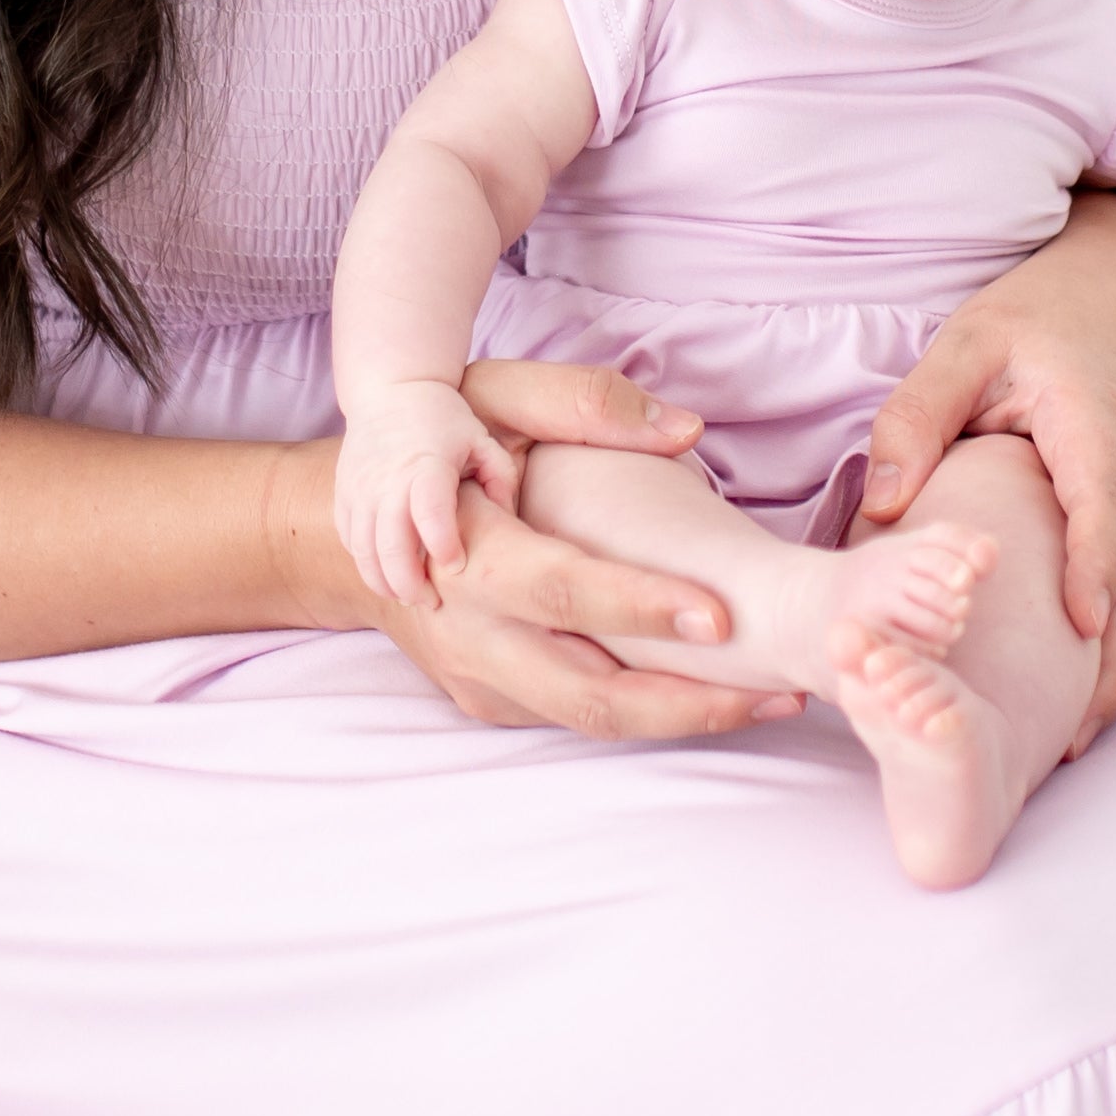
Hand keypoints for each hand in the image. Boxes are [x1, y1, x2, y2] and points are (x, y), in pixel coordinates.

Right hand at [324, 359, 792, 742]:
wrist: (340, 530)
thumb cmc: (433, 445)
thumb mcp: (493, 394)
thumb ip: (584, 403)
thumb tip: (686, 429)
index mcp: (471, 556)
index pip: (564, 591)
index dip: (641, 606)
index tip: (721, 612)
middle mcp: (472, 632)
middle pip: (587, 693)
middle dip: (689, 701)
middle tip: (776, 688)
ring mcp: (480, 676)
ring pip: (588, 721)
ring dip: (682, 719)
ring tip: (768, 700)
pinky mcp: (489, 699)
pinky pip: (573, 717)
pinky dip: (644, 713)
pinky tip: (709, 695)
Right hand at [333, 379, 519, 607]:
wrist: (390, 390)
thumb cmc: (443, 419)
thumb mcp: (481, 439)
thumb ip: (501, 478)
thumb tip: (505, 521)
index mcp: (426, 464)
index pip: (430, 512)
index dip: (443, 545)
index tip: (457, 565)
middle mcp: (387, 480)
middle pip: (389, 546)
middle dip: (409, 583)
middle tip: (432, 602)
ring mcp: (359, 488)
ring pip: (363, 552)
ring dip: (384, 581)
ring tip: (409, 595)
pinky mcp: (343, 494)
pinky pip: (349, 540)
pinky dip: (366, 564)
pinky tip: (387, 573)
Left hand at [856, 190, 1115, 758]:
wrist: (1112, 288)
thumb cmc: (1034, 317)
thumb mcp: (964, 346)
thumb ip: (919, 416)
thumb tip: (883, 505)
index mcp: (1094, 424)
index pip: (1105, 505)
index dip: (1096, 568)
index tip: (1079, 630)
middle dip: (1115, 661)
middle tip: (1064, 735)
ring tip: (1071, 740)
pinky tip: (1086, 698)